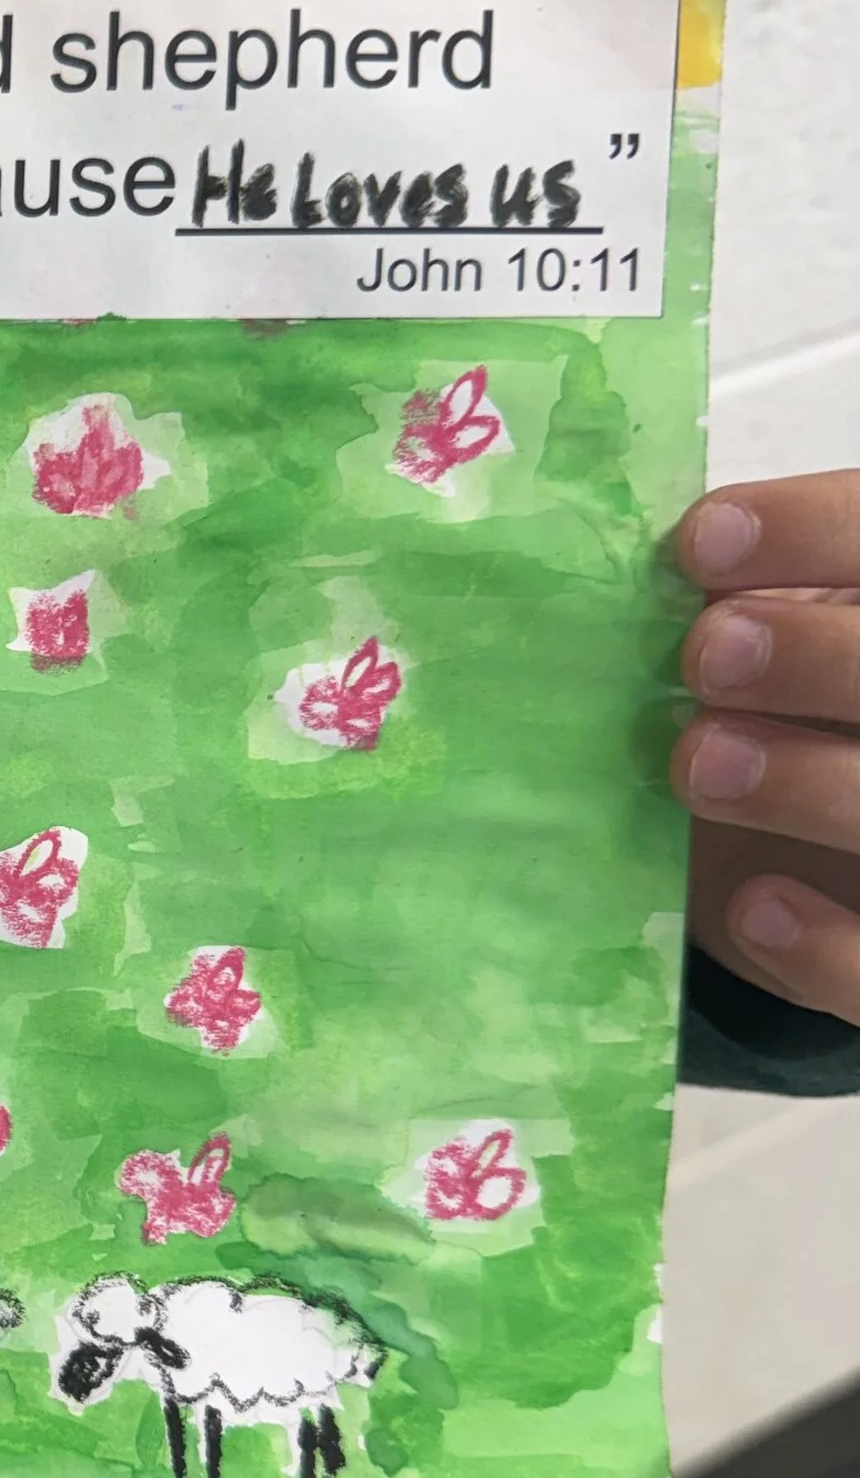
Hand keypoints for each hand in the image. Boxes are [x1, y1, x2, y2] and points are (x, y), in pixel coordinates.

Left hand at [675, 474, 859, 1028]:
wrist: (811, 873)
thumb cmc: (783, 722)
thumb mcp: (775, 647)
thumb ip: (739, 605)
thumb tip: (648, 570)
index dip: (815, 531)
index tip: (700, 543)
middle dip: (821, 657)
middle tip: (705, 658)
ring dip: (811, 784)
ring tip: (697, 765)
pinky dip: (830, 945)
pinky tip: (758, 909)